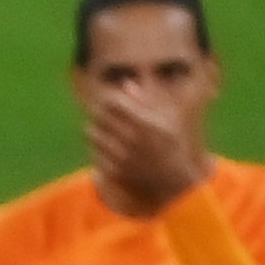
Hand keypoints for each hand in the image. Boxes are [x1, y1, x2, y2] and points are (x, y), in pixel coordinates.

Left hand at [85, 81, 210, 210]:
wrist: (171, 181)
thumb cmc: (171, 144)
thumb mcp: (167, 118)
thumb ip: (147, 100)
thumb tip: (127, 84)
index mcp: (146, 124)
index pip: (115, 103)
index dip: (109, 98)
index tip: (111, 99)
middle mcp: (132, 140)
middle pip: (100, 116)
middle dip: (100, 111)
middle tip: (102, 111)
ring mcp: (121, 158)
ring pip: (93, 133)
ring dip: (96, 127)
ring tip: (104, 127)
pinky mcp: (113, 172)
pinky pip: (94, 152)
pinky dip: (97, 147)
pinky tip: (106, 145)